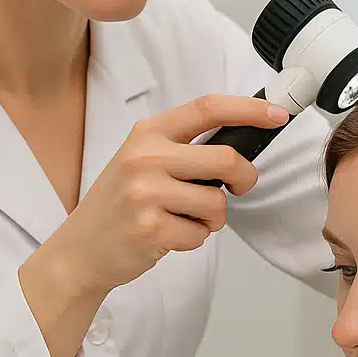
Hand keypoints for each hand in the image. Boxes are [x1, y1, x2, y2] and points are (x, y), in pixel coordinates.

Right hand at [26, 94, 290, 302]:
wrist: (81, 248)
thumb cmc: (120, 203)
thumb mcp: (141, 160)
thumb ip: (184, 148)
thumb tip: (241, 144)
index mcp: (148, 133)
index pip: (207, 108)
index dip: (248, 109)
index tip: (276, 115)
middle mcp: (145, 157)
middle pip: (226, 159)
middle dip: (244, 178)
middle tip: (239, 188)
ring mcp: (145, 194)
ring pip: (217, 204)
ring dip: (212, 218)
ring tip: (183, 218)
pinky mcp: (149, 229)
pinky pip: (200, 235)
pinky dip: (193, 239)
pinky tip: (167, 236)